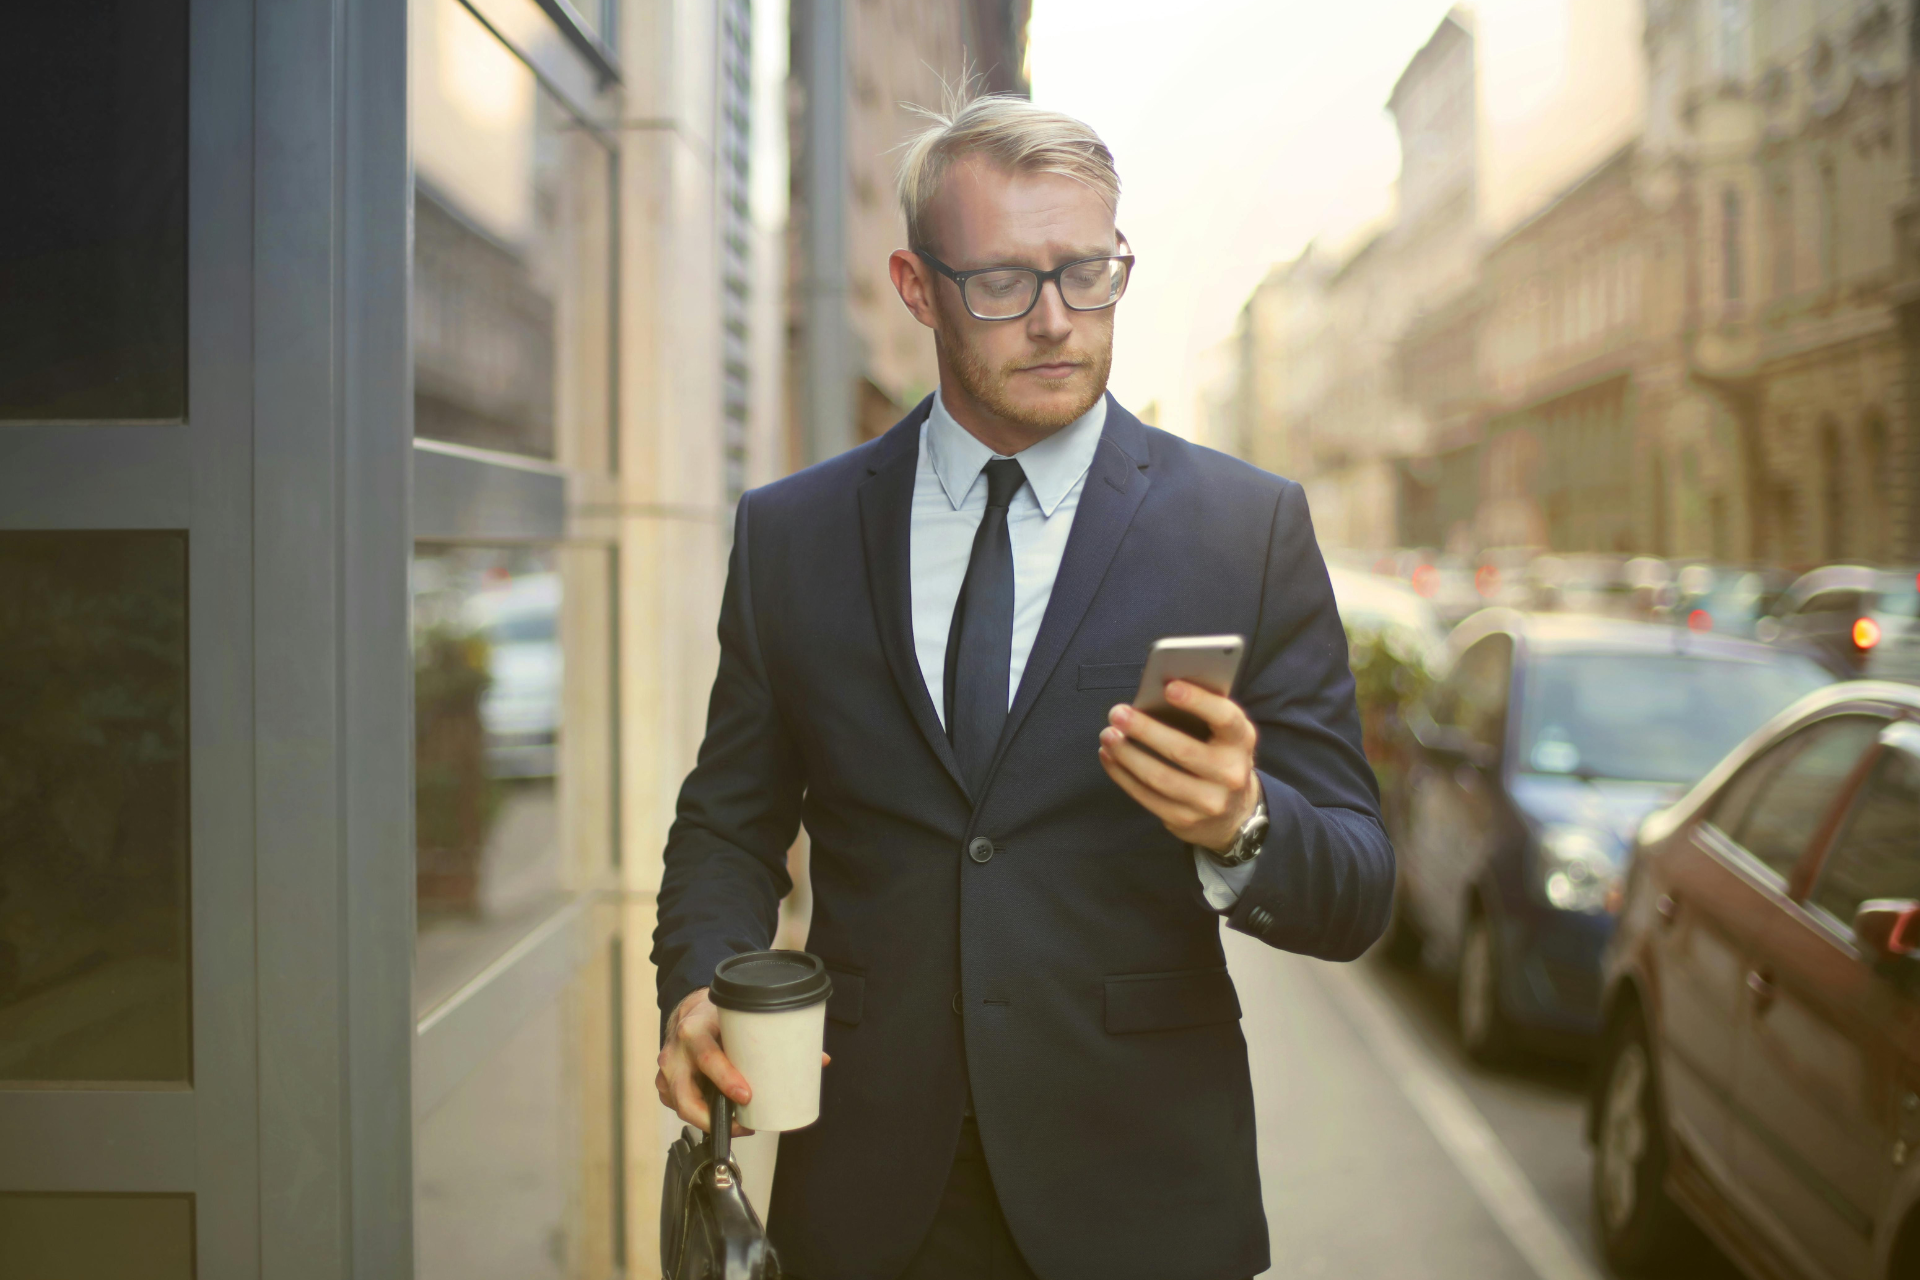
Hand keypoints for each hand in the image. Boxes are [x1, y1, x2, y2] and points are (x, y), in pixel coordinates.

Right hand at [655, 987, 831, 1135]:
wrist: (689, 1009)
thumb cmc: (716, 1015)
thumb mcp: (741, 1017)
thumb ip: (778, 1037)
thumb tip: (820, 1060)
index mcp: (695, 1030)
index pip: (707, 1057)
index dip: (726, 1079)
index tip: (747, 1095)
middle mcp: (676, 1052)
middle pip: (686, 1096)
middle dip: (713, 1116)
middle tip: (744, 1123)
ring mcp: (667, 1071)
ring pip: (681, 1107)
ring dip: (709, 1122)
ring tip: (740, 1125)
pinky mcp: (665, 1084)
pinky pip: (677, 1108)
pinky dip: (698, 1118)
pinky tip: (719, 1119)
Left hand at [1098, 680, 1261, 852]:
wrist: (1234, 812)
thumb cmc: (1219, 756)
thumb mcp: (1223, 734)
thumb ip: (1200, 713)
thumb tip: (1154, 693)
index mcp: (1241, 740)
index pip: (1225, 718)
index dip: (1198, 701)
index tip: (1169, 686)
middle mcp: (1231, 773)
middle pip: (1182, 750)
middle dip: (1144, 730)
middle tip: (1117, 713)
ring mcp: (1209, 801)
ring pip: (1159, 777)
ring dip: (1126, 754)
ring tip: (1108, 735)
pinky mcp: (1185, 820)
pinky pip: (1147, 797)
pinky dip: (1123, 775)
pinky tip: (1109, 757)